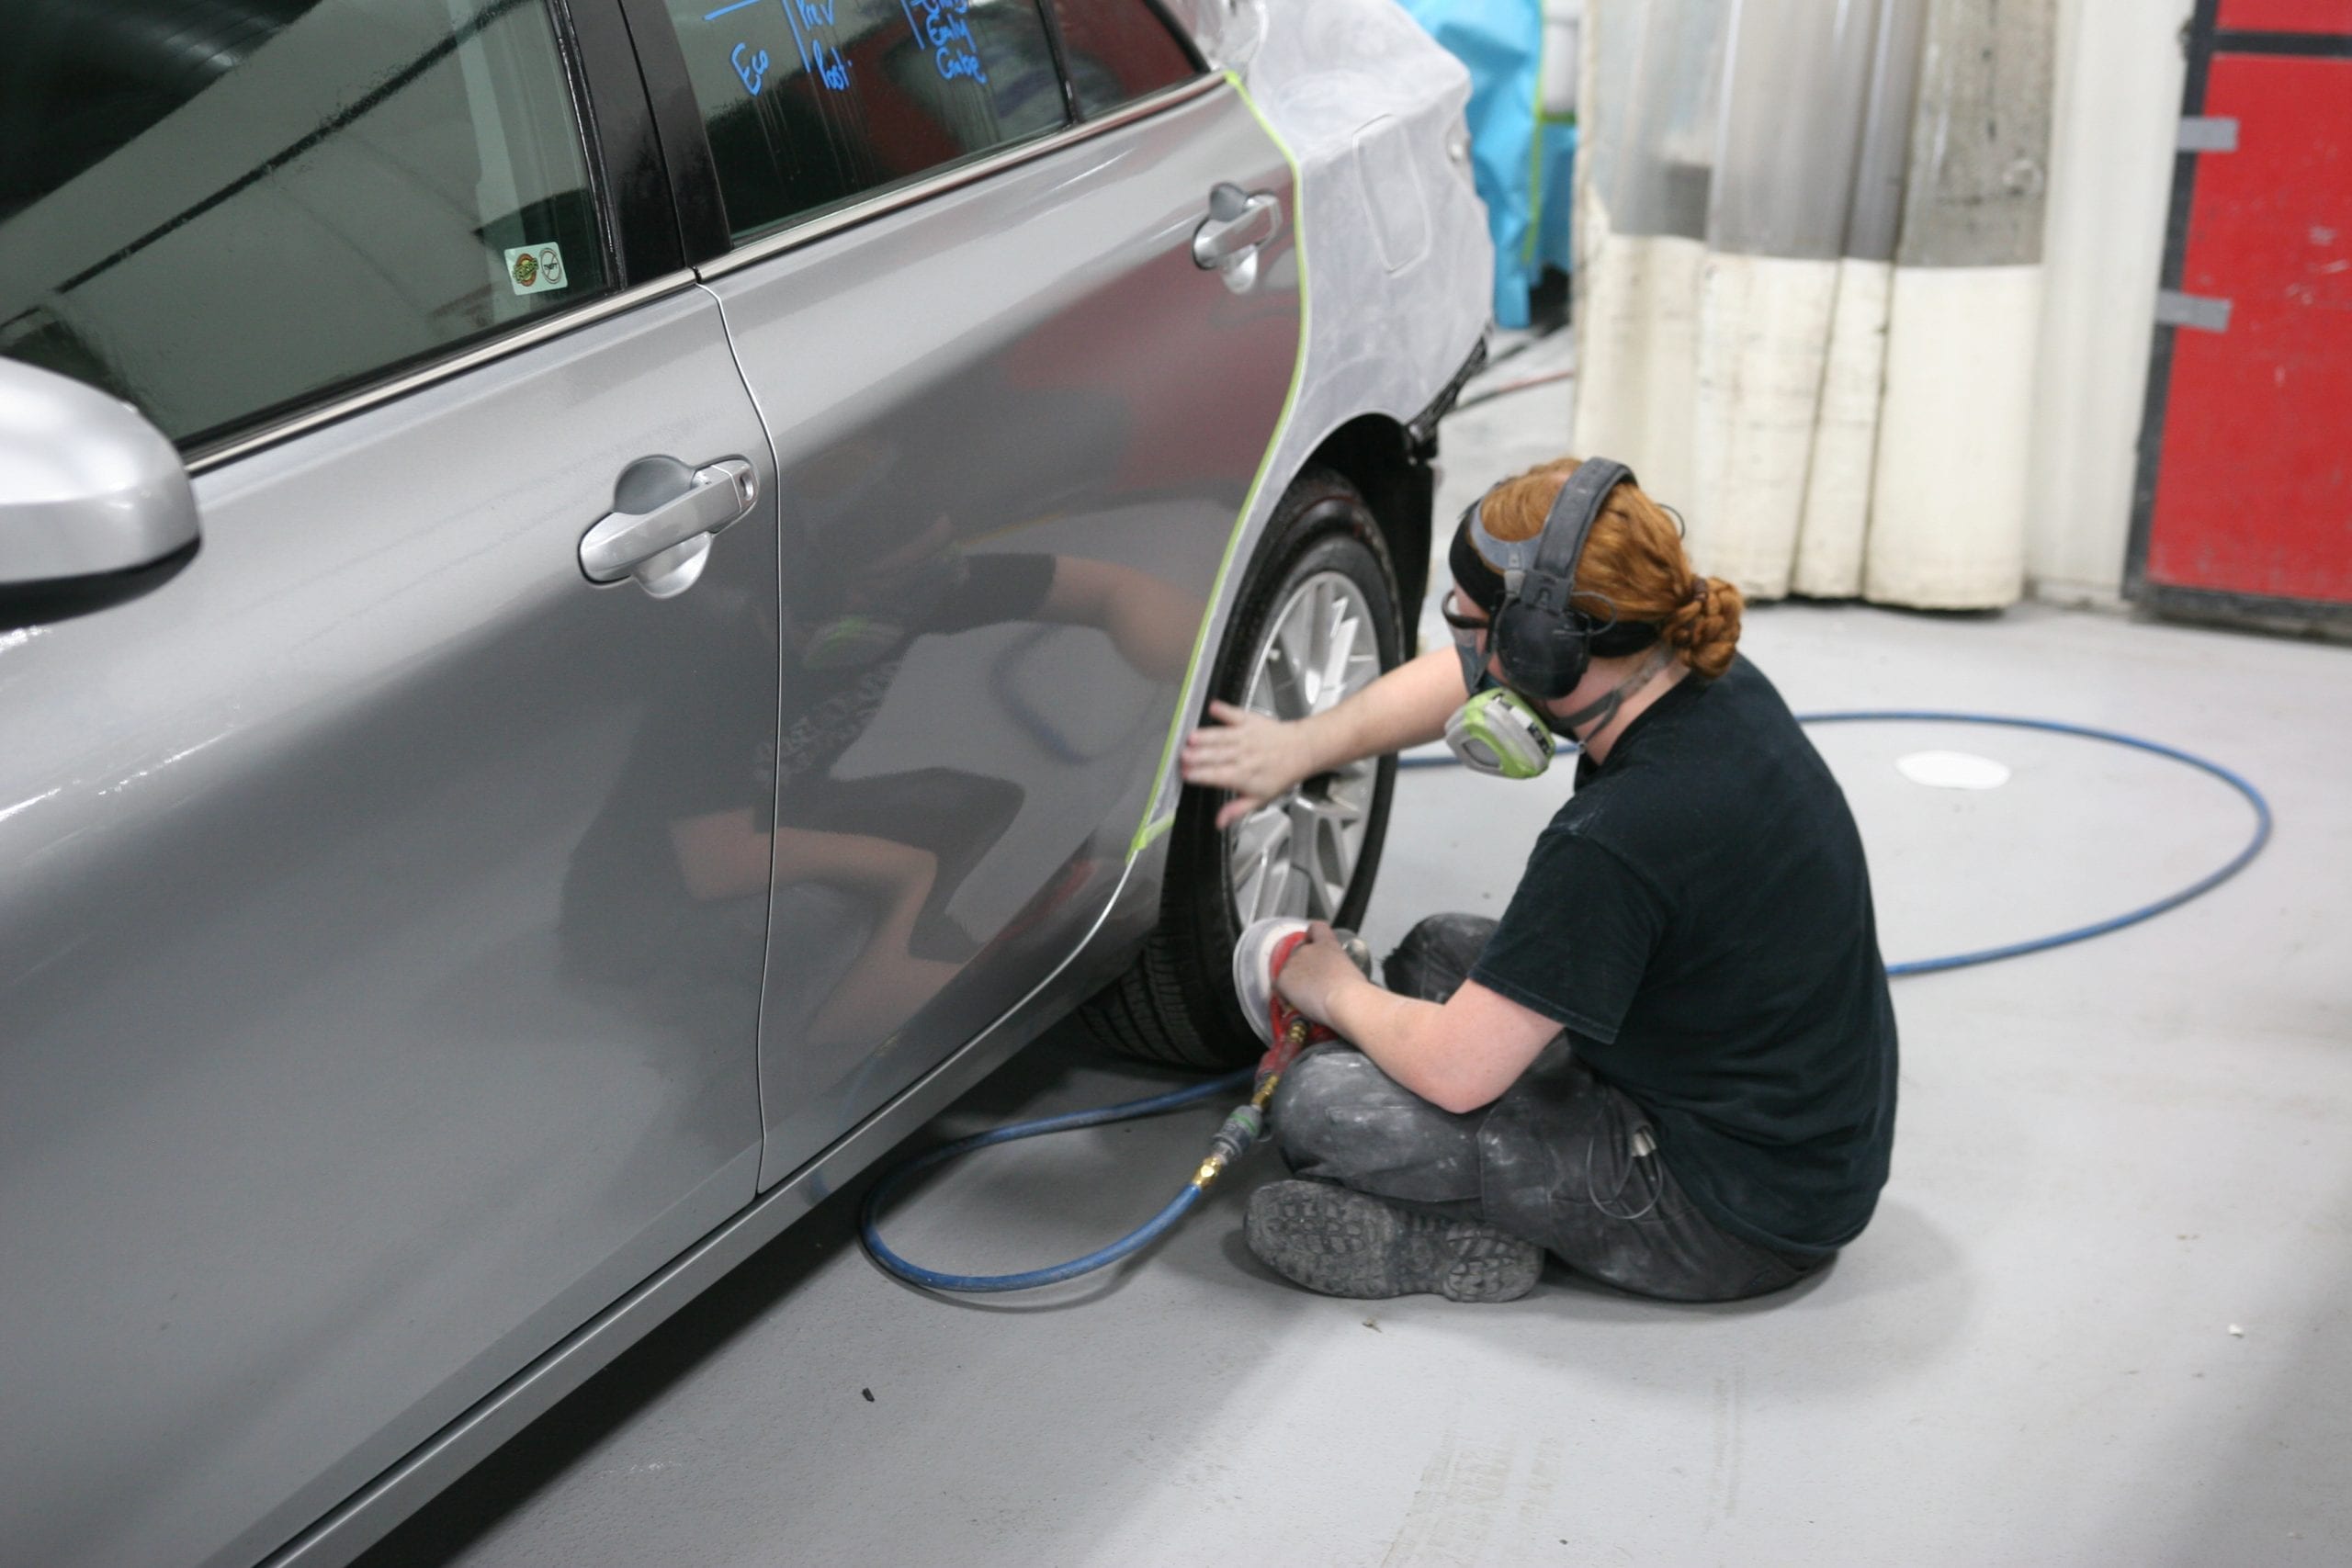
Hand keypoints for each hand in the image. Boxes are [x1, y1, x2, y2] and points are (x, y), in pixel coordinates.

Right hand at [1180, 700, 1319, 828]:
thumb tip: (1219, 822)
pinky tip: (1213, 708)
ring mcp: (1246, 736)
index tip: (1186, 774)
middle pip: (1217, 756)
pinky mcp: (1250, 721)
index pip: (1218, 776)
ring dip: (1206, 737)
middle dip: (1198, 756)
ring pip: (1222, 737)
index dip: (1200, 775)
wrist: (1301, 751)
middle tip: (1183, 756)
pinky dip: (1224, 710)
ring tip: (1191, 738)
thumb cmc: (1280, 774)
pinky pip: (1235, 714)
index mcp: (1244, 776)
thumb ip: (1237, 809)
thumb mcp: (1261, 799)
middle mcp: (1244, 755)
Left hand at [1273, 921, 1366, 1025]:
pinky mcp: (1282, 980)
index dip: (1312, 936)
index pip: (1316, 928)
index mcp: (1327, 944)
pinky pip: (1279, 986)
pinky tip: (1296, 1004)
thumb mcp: (1352, 970)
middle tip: (1313, 983)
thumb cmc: (1355, 990)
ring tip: (1306, 997)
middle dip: (1304, 966)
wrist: (1344, 1000)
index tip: (1312, 944)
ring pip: (1288, 969)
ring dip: (1294, 980)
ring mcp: (1292, 963)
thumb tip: (1337, 978)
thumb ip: (1339, 967)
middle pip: (1299, 951)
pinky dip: (1285, 995)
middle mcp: (1307, 949)